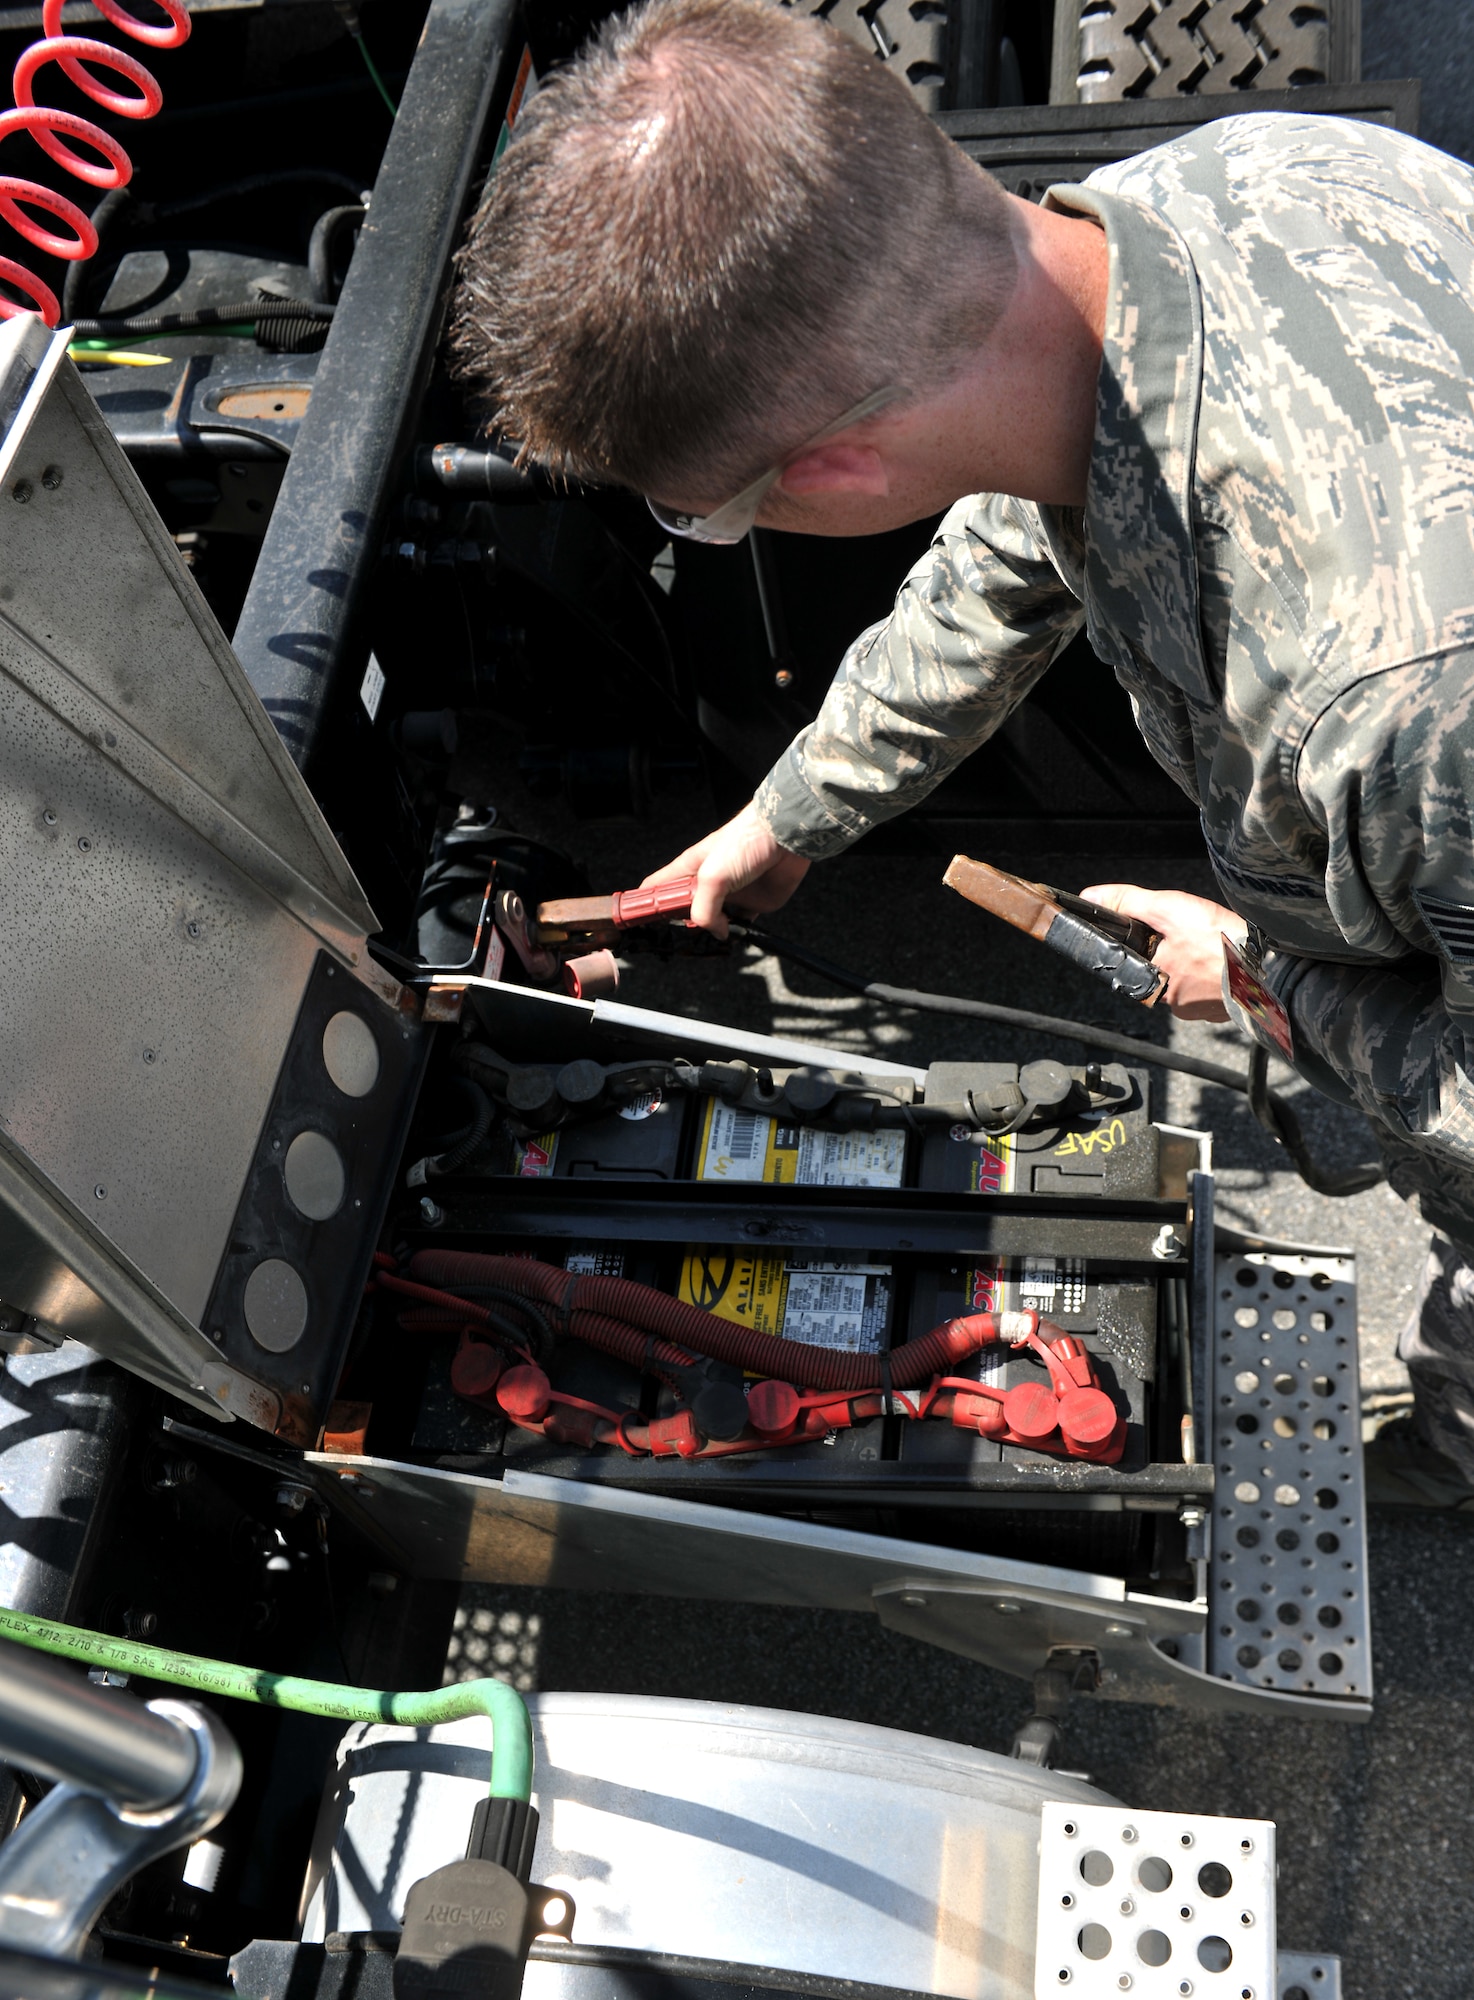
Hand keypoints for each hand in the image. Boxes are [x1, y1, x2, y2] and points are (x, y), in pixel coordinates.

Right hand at [642, 802, 810, 937]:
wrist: (785, 837)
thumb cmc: (745, 841)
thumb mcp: (712, 876)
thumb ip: (705, 910)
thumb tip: (715, 932)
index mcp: (689, 869)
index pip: (658, 886)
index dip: (646, 902)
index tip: (637, 921)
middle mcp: (706, 883)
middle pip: (684, 910)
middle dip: (680, 926)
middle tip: (680, 940)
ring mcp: (729, 894)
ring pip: (713, 921)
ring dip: (712, 933)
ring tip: (710, 939)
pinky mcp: (753, 903)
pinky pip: (740, 924)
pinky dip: (737, 932)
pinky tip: (734, 934)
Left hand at [1080, 883, 1242, 1021]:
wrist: (1271, 969)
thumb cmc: (1219, 942)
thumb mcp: (1167, 910)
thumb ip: (1128, 902)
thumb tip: (1092, 898)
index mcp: (1152, 984)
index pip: (1137, 958)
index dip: (1150, 939)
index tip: (1169, 929)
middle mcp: (1172, 1005)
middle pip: (1165, 966)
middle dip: (1178, 948)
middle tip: (1198, 935)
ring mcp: (1199, 1010)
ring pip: (1190, 976)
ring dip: (1199, 961)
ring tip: (1215, 946)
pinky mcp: (1223, 1009)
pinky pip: (1213, 986)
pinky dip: (1218, 972)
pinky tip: (1227, 959)